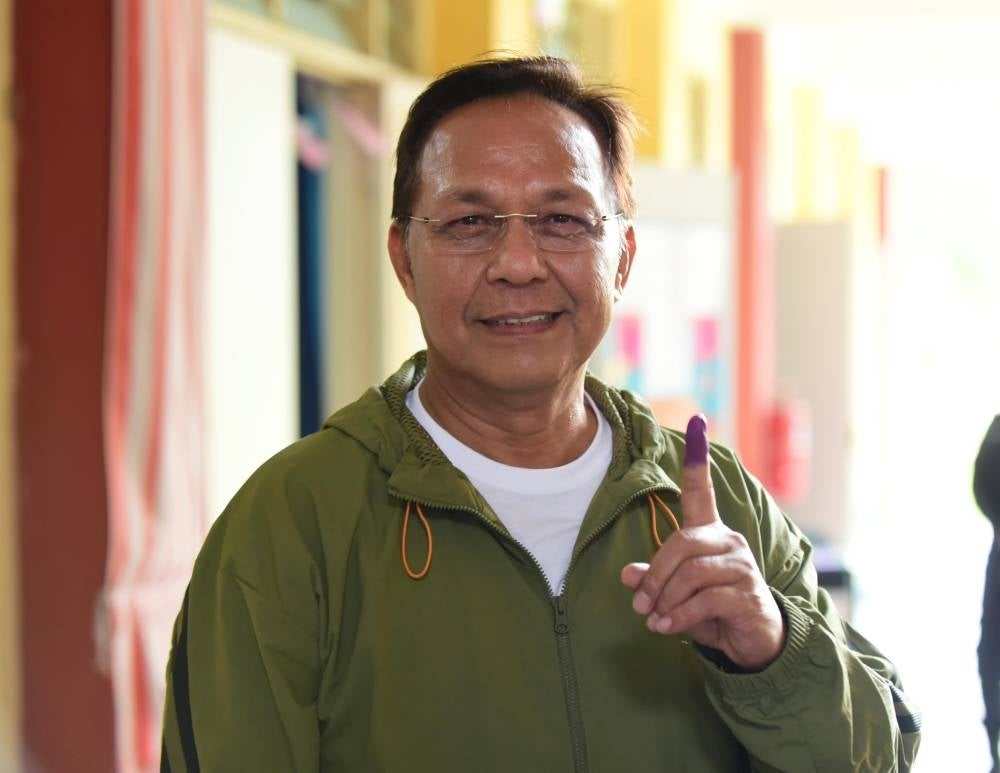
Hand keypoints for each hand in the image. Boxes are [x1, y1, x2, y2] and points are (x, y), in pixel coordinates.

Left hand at [620, 415, 785, 670]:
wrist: (753, 641)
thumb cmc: (712, 609)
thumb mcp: (676, 594)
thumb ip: (653, 580)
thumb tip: (628, 574)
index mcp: (710, 533)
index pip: (700, 490)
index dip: (696, 459)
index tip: (697, 419)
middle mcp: (728, 541)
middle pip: (681, 543)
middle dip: (655, 576)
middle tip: (640, 605)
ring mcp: (741, 566)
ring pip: (691, 574)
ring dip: (666, 600)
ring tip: (655, 620)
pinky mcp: (748, 594)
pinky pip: (704, 600)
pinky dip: (679, 616)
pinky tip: (668, 628)